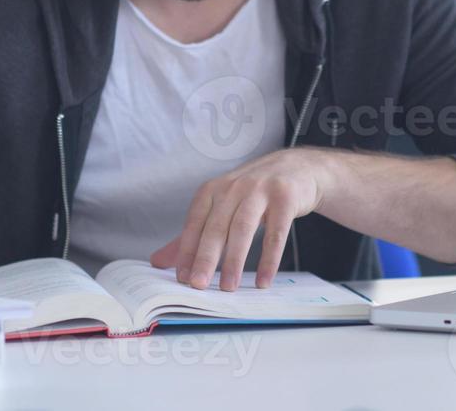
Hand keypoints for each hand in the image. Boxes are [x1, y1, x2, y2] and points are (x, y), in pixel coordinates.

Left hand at [149, 148, 332, 290]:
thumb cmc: (253, 193)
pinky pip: (276, 233)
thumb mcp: (221, 206)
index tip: (181, 277)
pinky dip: (269, 259)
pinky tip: (263, 280)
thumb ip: (193, 234)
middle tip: (198, 285)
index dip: (187, 250)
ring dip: (235, 260)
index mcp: (213, 190)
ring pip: (243, 228)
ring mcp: (261, 190)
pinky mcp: (285, 198)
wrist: (297, 168)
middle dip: (206, 257)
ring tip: (228, 287)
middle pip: (216, 226)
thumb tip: (158, 261)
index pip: (195, 222)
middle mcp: (234, 187)